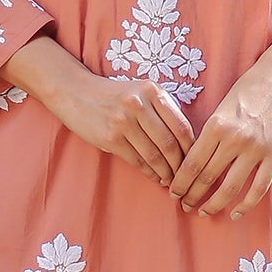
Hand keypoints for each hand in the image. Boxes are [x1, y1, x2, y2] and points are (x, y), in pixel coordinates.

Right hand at [0, 35, 192, 183]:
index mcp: (152, 90)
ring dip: (166, 172)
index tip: (196, 160)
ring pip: (154, 155)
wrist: (75, 92)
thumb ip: (162, 108)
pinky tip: (156, 177)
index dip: (192, 148)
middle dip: (180, 165)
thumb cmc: (113, 95)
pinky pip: (137, 161)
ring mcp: (124, 121)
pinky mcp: (110, 137)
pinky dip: (150, 173)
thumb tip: (186, 142)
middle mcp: (139, 104)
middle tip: (185, 176)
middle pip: (170, 143)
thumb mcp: (140, 91)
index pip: (181, 125)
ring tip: (172, 180)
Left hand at [169, 36, 271, 217]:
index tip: (173, 192)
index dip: (180, 182)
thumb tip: (192, 163)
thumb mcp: (221, 107)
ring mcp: (257, 149)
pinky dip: (246, 205)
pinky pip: (259, 188)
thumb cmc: (248, 89)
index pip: (192, 163)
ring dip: (214, 204)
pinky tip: (234, 213)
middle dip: (192, 195)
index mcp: (216, 126)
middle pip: (207, 178)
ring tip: (204, 212)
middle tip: (183, 205)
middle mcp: (235, 139)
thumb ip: (209, 134)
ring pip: (230, 188)